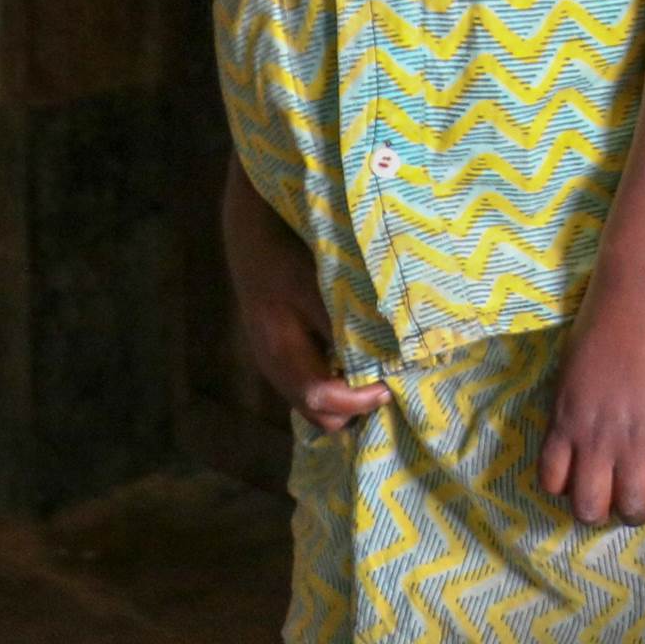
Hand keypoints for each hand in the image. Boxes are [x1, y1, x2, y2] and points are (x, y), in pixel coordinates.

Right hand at [221, 173, 389, 433]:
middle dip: (355, 407)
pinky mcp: (282, 353)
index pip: (320, 398)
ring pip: (315, 402)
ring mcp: (275, 363)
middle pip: (319, 414)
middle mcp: (274, 368)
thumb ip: (347, 321)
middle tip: (388, 381)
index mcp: (281, 353)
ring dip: (348, 395)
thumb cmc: (288, 254)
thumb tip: (387, 356)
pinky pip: (313, 383)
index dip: (359, 401)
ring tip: (379, 370)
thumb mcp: (318, 284)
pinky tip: (360, 356)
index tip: (390, 385)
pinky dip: (338, 380)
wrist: (254, 231)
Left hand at [541, 278, 644, 523]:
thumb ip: (572, 406)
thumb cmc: (603, 319)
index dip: (566, 491)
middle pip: (590, 507)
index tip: (579, 486)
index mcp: (566, 422)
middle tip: (611, 505)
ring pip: (632, 505)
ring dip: (637, 513)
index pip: (553, 482)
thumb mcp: (570, 369)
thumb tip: (578, 428)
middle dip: (599, 514)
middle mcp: (595, 440)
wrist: (644, 298)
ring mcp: (636, 439)